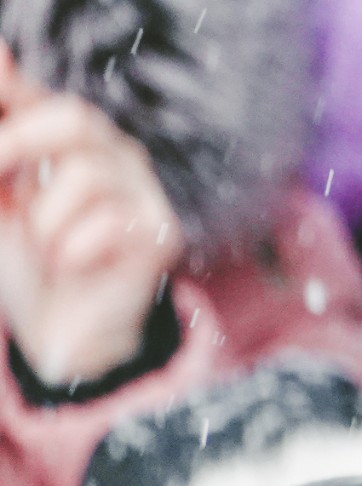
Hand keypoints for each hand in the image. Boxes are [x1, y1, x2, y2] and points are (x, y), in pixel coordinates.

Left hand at [0, 44, 182, 385]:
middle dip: (21, 144)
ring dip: (46, 219)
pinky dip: (73, 249)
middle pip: (76, 117)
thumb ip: (2, 139)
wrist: (63, 328)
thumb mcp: (0, 194)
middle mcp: (115, 157)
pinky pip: (111, 221)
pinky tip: (72, 266)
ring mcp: (143, 193)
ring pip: (87, 175)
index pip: (41, 99)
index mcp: (72, 142)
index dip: (9, 98)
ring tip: (47, 248)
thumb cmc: (28, 258)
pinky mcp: (161, 232)